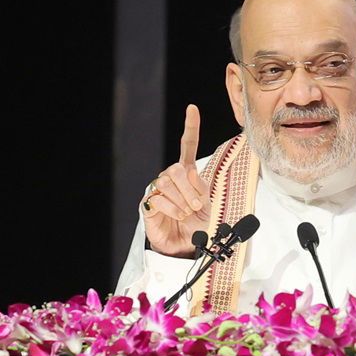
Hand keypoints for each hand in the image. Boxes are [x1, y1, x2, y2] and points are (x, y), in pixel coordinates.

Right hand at [142, 104, 210, 257]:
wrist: (186, 246)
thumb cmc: (197, 225)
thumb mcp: (207, 205)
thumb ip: (201, 187)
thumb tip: (190, 171)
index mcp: (187, 174)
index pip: (188, 146)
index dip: (190, 127)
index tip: (192, 109)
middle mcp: (171, 178)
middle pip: (176, 169)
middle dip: (190, 189)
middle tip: (196, 206)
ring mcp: (158, 190)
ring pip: (166, 182)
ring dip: (182, 200)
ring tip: (187, 213)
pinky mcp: (148, 204)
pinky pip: (158, 198)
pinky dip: (172, 208)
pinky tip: (176, 215)